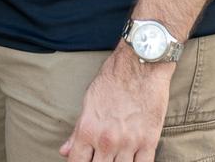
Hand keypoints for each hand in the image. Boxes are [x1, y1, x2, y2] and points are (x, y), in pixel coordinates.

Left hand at [60, 43, 172, 161]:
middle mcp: (106, 140)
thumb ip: (77, 131)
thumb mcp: (89, 101)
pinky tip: (131, 161)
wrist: (140, 63)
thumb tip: (65, 151)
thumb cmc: (112, 78)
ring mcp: (129, 143)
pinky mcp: (149, 141)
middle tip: (101, 157)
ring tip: (115, 158)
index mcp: (88, 129)